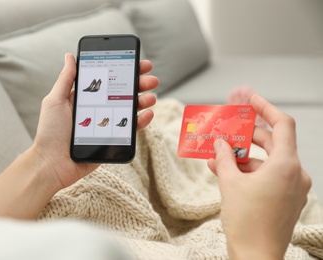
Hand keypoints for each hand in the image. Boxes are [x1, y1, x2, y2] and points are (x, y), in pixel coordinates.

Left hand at [32, 53, 158, 189]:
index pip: (108, 80)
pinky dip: (141, 121)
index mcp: (86, 98)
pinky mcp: (112, 140)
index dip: (124, 70)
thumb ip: (66, 79)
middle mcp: (98, 109)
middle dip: (139, 84)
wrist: (52, 164)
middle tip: (151, 80)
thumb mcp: (55, 101)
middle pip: (123, 93)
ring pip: (129, 109)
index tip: (138, 63)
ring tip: (151, 97)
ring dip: (143, 101)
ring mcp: (107, 124)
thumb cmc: (50, 132)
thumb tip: (70, 56)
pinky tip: (147, 114)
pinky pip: (130, 129)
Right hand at [208, 94, 310, 258]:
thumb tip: (219, 143)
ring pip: (267, 161)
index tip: (251, 100)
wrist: (255, 257)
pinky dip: (248, 171)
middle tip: (227, 130)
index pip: (282, 124)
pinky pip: (268, 176)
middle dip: (247, 136)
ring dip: (243, 156)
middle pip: (272, 142)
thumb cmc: (247, 223)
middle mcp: (295, 174)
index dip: (266, 108)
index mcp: (286, 165)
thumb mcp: (229, 182)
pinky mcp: (286, 198)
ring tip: (218, 156)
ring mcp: (292, 187)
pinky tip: (225, 172)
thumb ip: (224, 157)